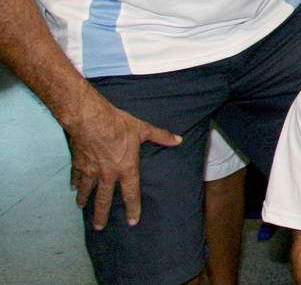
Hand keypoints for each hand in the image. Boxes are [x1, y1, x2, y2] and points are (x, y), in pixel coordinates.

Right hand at [66, 97, 181, 229]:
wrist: (90, 119)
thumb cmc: (119, 124)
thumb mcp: (143, 129)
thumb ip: (161, 136)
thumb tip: (178, 139)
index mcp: (126, 168)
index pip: (131, 194)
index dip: (133, 208)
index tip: (132, 222)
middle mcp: (108, 174)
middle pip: (104, 200)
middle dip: (102, 215)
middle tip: (99, 227)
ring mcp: (91, 170)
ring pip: (87, 191)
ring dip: (85, 200)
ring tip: (82, 208)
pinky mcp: (78, 164)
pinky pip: (76, 177)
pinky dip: (75, 183)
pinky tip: (74, 188)